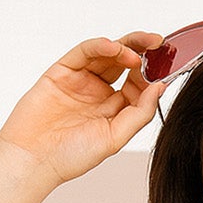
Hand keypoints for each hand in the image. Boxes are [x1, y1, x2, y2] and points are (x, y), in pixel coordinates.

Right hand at [0, 31, 167, 188]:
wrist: (34, 159)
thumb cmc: (71, 156)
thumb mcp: (115, 138)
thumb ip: (139, 113)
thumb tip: (160, 88)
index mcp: (114, 109)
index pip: (138, 84)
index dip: (152, 74)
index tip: (168, 66)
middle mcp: (99, 92)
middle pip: (125, 63)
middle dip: (143, 51)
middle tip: (159, 43)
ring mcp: (81, 80)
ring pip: (107, 54)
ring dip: (125, 47)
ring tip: (139, 52)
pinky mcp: (62, 71)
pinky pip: (84, 52)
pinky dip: (100, 46)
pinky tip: (115, 48)